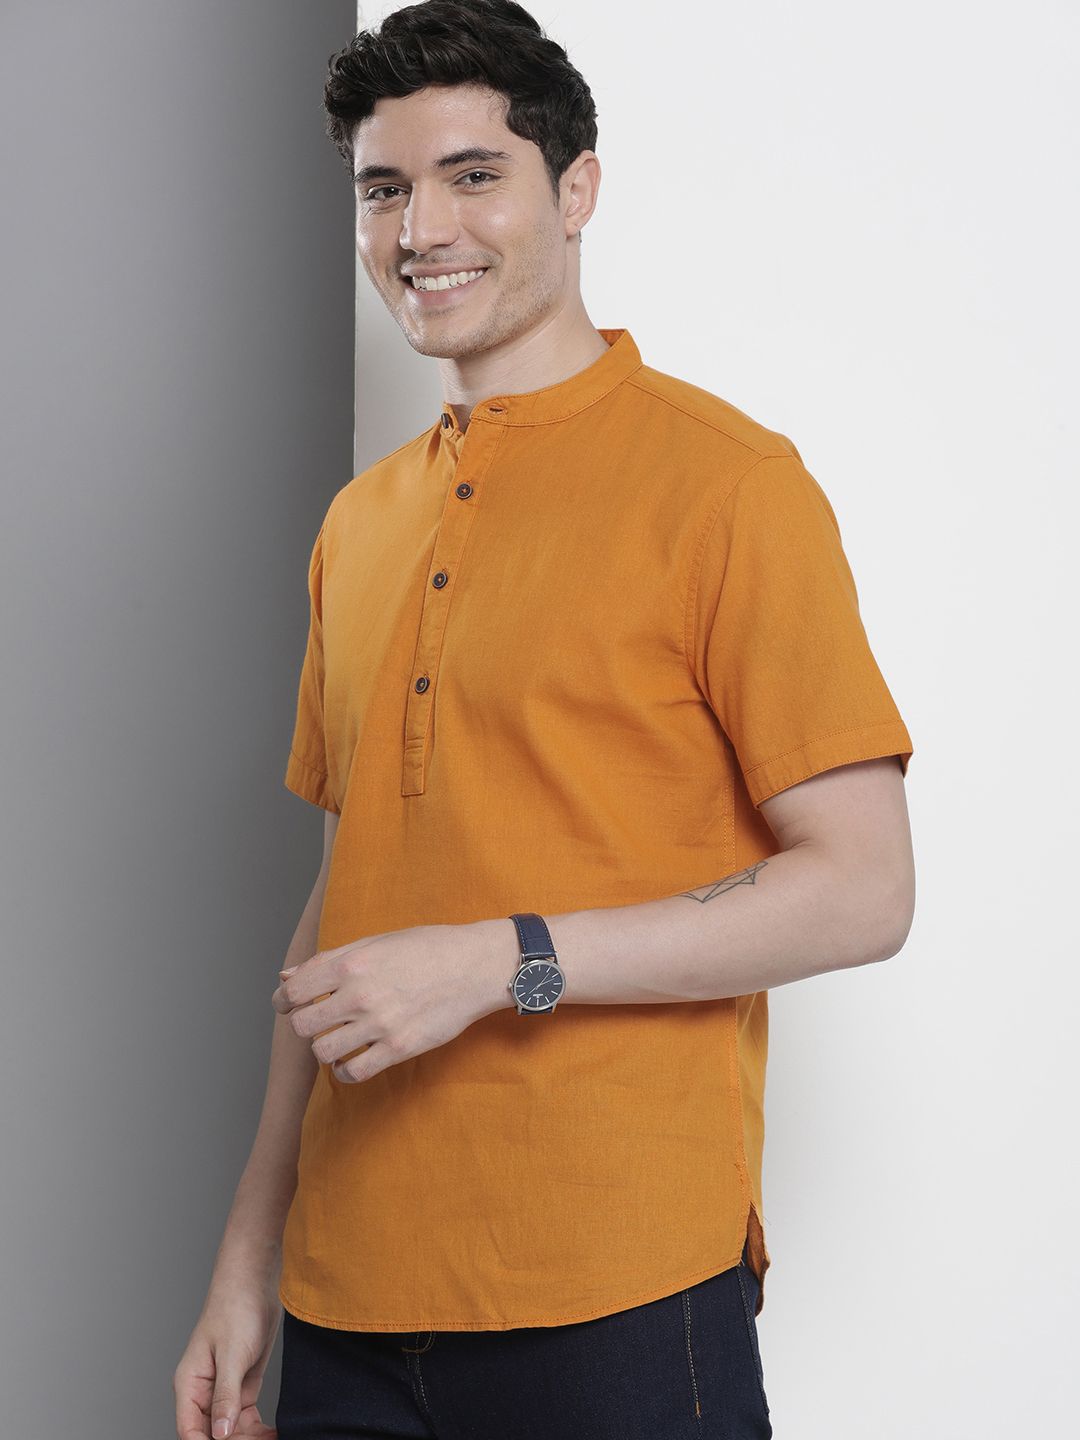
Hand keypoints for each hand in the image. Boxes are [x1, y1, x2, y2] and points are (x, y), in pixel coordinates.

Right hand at [174, 1273, 280, 1438]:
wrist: (257, 1281)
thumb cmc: (236, 1307)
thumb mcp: (232, 1353)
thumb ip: (225, 1395)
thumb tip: (219, 1433)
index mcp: (190, 1383)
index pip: (190, 1430)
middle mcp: (204, 1390)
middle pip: (212, 1433)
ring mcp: (224, 1389)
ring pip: (230, 1429)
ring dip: (249, 1439)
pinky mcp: (243, 1384)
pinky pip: (246, 1417)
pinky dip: (258, 1429)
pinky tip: (273, 1433)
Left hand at [271, 919, 513, 1083]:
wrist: (474, 966)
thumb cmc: (426, 948)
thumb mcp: (375, 943)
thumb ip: (329, 960)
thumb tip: (286, 977)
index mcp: (351, 963)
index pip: (293, 992)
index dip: (284, 1001)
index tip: (289, 1005)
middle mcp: (360, 995)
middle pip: (302, 1025)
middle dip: (305, 1024)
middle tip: (319, 1020)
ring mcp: (379, 1024)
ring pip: (322, 1051)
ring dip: (324, 1046)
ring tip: (338, 1038)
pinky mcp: (399, 1048)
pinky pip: (352, 1072)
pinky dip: (344, 1069)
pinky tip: (352, 1057)